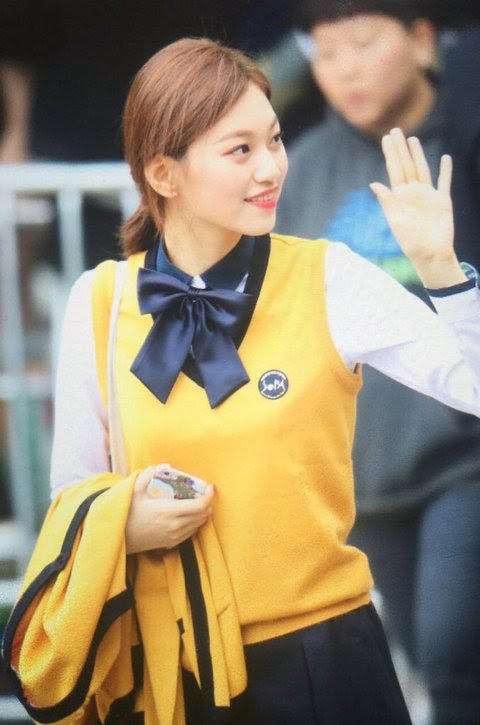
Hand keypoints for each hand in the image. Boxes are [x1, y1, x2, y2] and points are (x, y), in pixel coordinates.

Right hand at [125, 465, 214, 554]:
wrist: (119, 537)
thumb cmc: (127, 512)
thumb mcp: (134, 490)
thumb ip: (148, 474)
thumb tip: (164, 465)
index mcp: (168, 511)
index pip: (199, 506)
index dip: (209, 496)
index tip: (211, 487)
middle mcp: (175, 525)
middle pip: (203, 515)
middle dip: (208, 503)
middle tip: (205, 493)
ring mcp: (174, 536)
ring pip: (199, 524)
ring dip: (203, 513)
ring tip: (198, 502)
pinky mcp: (171, 543)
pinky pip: (191, 533)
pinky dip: (195, 522)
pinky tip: (189, 514)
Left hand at [370, 128, 465, 287]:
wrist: (431, 254)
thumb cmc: (410, 243)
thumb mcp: (396, 222)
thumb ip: (387, 201)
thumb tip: (374, 183)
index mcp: (400, 196)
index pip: (394, 170)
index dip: (390, 154)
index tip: (385, 138)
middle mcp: (413, 193)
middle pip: (406, 165)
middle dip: (401, 148)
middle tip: (396, 130)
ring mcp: (428, 195)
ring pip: (423, 169)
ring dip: (418, 154)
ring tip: (412, 139)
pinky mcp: (443, 201)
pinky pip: (444, 182)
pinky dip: (446, 170)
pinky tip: (445, 158)